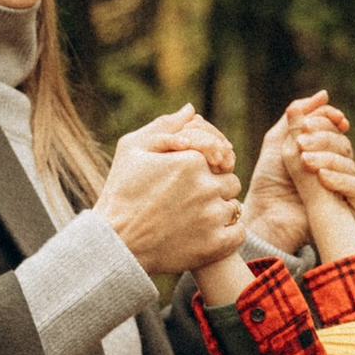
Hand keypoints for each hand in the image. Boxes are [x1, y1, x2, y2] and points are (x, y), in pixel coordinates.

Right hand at [98, 110, 244, 279]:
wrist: (115, 244)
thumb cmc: (120, 194)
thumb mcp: (132, 150)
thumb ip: (164, 126)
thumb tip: (191, 110)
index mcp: (190, 159)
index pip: (219, 155)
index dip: (209, 166)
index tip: (189, 181)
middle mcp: (205, 186)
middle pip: (230, 182)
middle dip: (214, 188)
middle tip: (189, 202)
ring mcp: (212, 217)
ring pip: (234, 207)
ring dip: (220, 212)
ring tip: (193, 220)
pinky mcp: (215, 245)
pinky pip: (238, 233)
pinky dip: (227, 235)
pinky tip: (206, 235)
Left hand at [244, 91, 353, 249]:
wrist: (268, 215)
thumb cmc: (270, 181)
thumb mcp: (279, 142)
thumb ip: (297, 117)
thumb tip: (324, 95)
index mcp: (320, 148)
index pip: (334, 127)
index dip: (330, 119)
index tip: (321, 118)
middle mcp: (334, 165)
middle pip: (342, 142)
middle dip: (322, 138)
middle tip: (301, 143)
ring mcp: (342, 185)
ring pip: (348, 163)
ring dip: (326, 158)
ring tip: (305, 162)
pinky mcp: (348, 205)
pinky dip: (339, 180)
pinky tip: (321, 178)